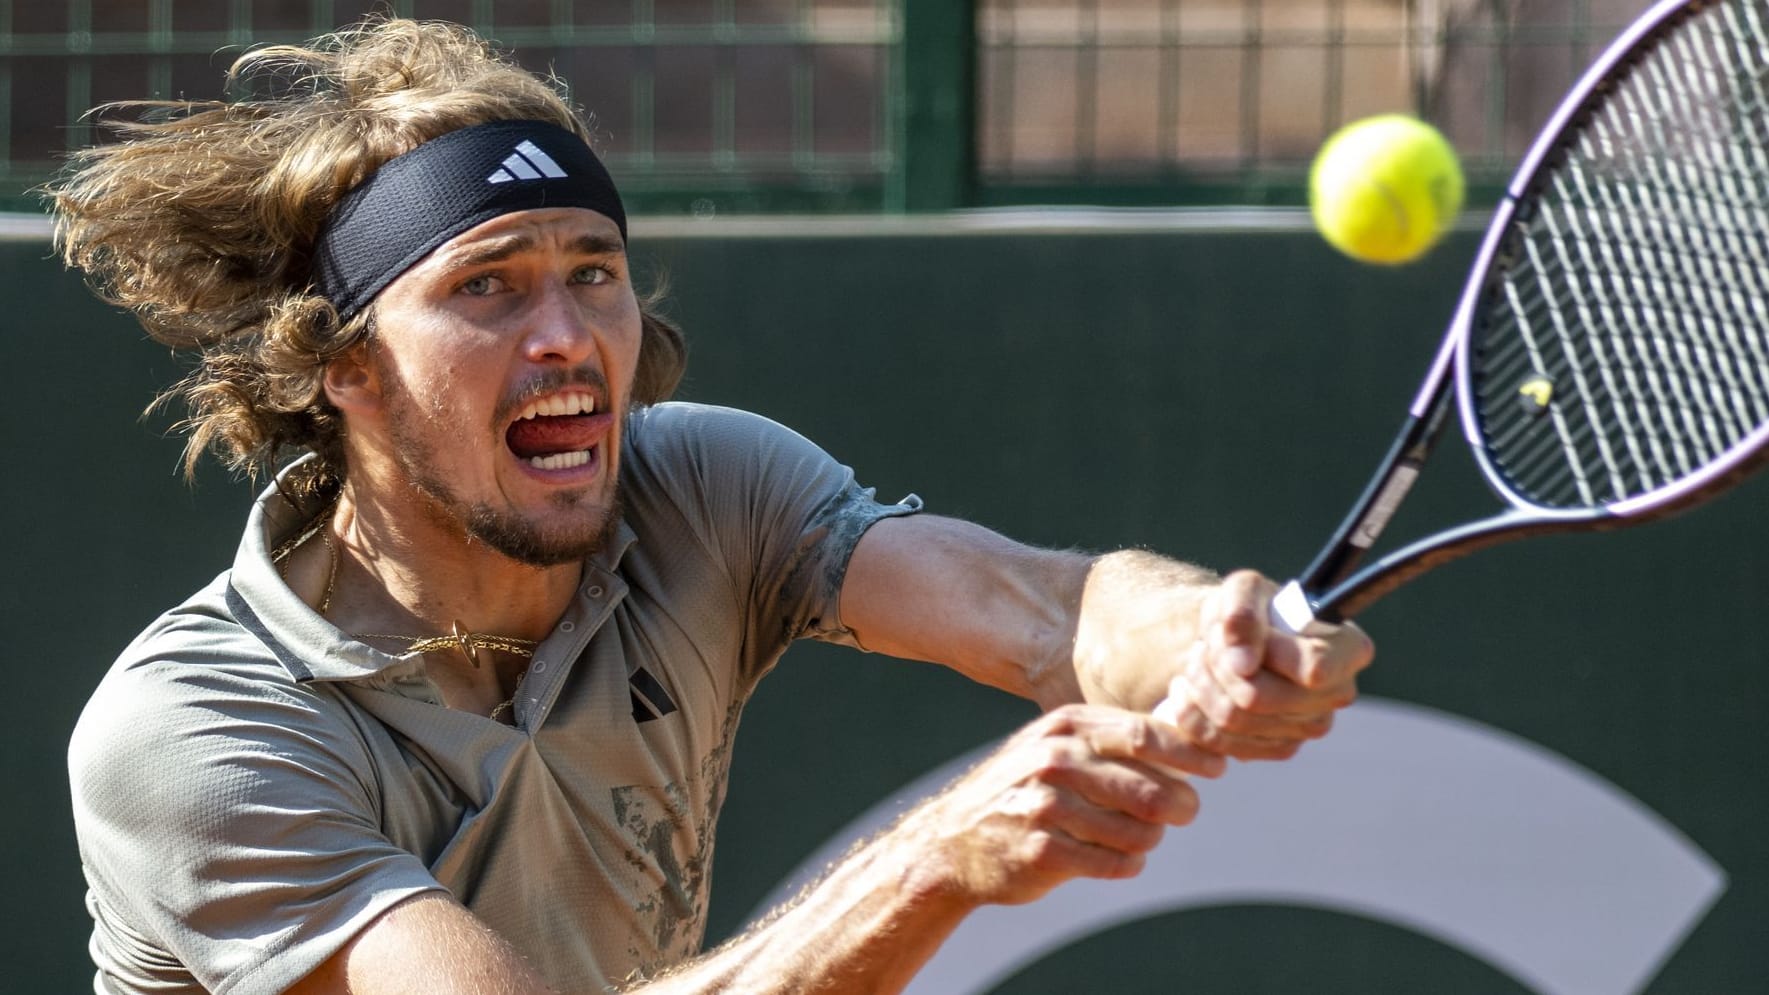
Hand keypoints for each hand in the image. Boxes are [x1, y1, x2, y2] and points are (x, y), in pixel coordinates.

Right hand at [897, 703, 1224, 908]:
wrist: (953, 840)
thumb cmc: (1024, 788)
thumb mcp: (1057, 744)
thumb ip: (1114, 737)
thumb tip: (1191, 732)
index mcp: (1066, 726)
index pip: (1147, 734)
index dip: (1192, 753)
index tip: (1217, 768)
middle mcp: (1055, 760)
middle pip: (1150, 786)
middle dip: (1181, 803)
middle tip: (1185, 811)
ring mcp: (1046, 805)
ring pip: (1139, 830)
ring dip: (1152, 838)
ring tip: (1142, 836)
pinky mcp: (1042, 851)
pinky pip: (1116, 864)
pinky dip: (1128, 864)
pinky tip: (1120, 859)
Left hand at [1153, 570, 1372, 760]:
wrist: (1237, 640)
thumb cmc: (1250, 609)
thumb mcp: (1243, 590)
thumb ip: (1242, 613)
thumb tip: (1243, 663)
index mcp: (1349, 649)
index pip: (1312, 669)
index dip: (1266, 654)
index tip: (1236, 634)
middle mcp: (1339, 693)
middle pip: (1259, 698)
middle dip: (1216, 667)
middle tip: (1201, 646)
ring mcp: (1311, 727)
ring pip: (1234, 721)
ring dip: (1200, 687)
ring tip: (1194, 662)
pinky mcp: (1280, 747)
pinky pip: (1221, 743)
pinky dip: (1193, 714)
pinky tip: (1191, 690)